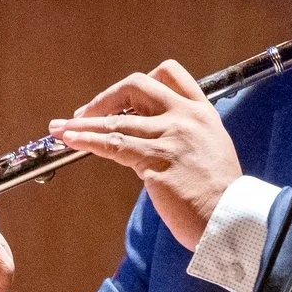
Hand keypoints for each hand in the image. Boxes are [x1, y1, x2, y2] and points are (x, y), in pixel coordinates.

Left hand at [48, 60, 240, 249]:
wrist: (232, 219)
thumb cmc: (221, 195)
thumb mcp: (211, 151)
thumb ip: (185, 137)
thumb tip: (153, 139)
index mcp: (201, 113)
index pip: (169, 73)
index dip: (139, 82)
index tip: (120, 98)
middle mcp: (184, 118)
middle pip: (136, 86)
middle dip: (106, 97)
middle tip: (86, 113)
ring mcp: (169, 138)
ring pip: (116, 119)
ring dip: (82, 123)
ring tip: (60, 128)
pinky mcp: (154, 162)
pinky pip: (112, 145)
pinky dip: (86, 140)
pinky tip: (70, 140)